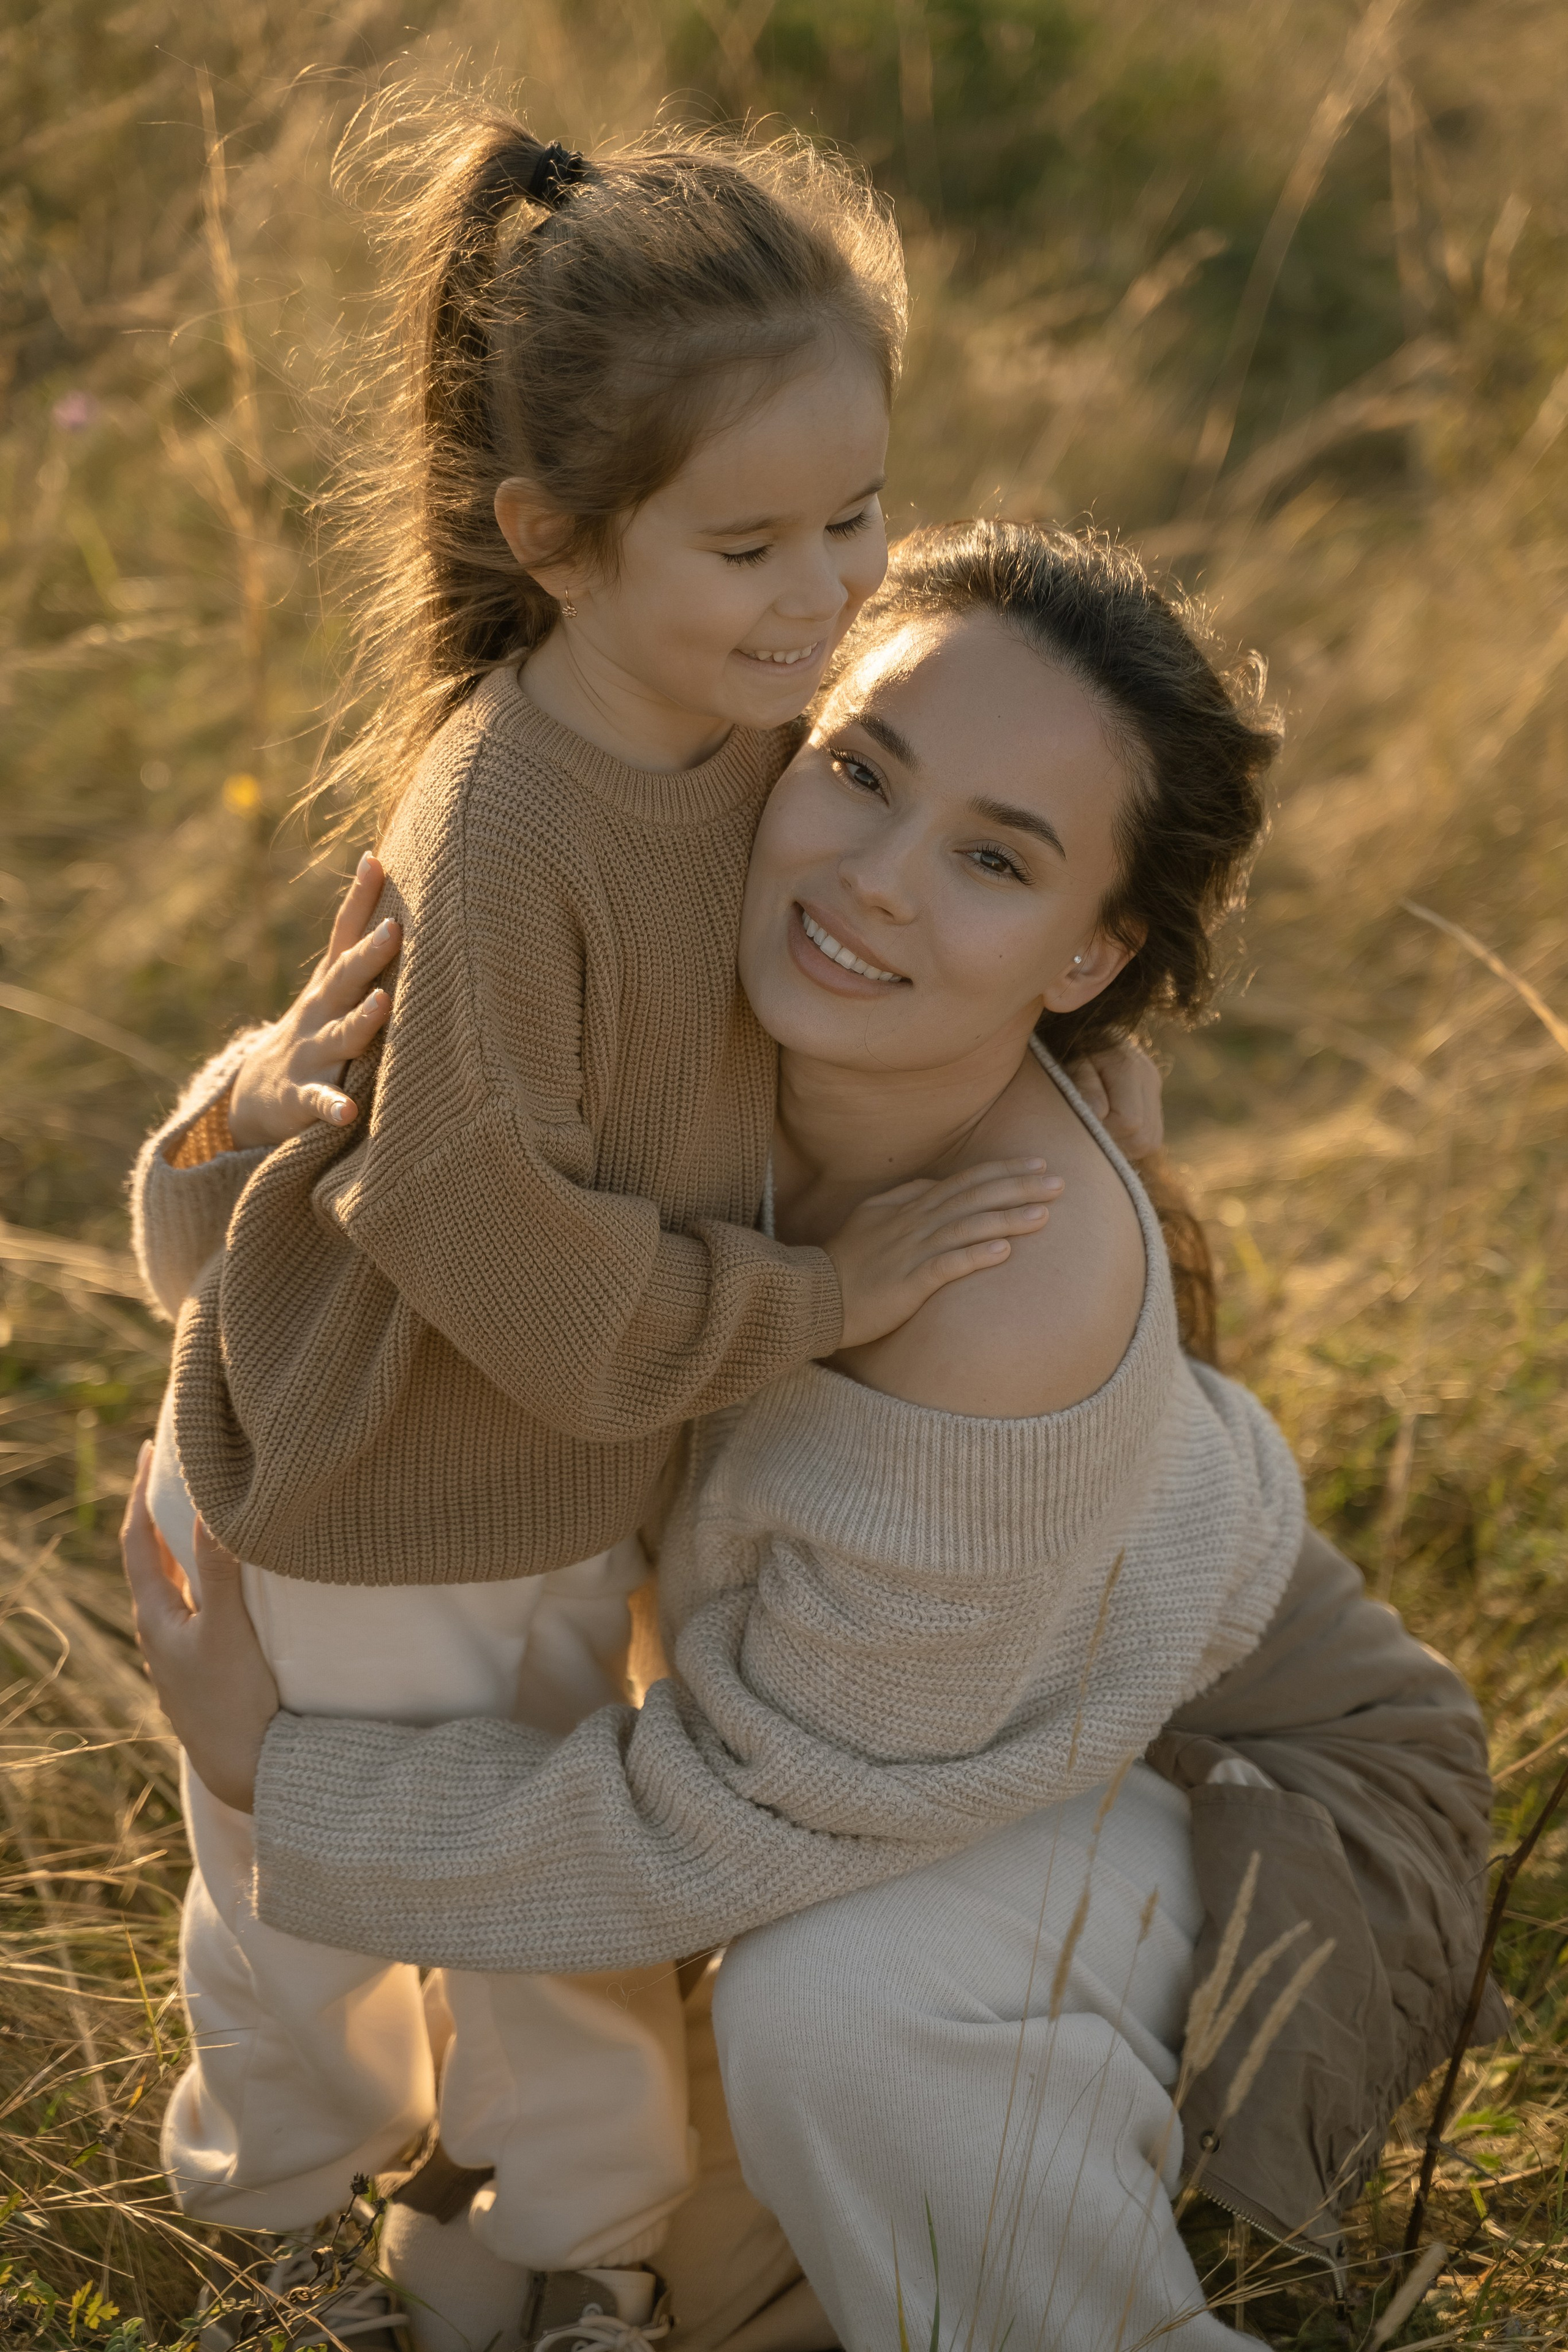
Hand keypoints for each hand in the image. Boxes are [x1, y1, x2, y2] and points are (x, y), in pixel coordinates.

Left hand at [120, 1445, 278, 1812]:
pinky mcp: (206, 1669)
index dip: (141, 1493)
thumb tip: (213, 1509)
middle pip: (152, 1559)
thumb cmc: (235, 1703)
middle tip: (179, 1470)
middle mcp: (161, 1633)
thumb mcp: (229, 1632)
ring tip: (203, 1511)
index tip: (150, 1450)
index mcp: (156, 1618)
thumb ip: (220, 1571)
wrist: (250, 1771)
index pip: (137, 1541)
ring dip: (183, 1545)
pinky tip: (229, 1579)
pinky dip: (203, 1577)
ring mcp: (182, 1654)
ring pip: (176, 1585)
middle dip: (161, 1512)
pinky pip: (197, 1607)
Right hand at [228, 853, 400, 1145]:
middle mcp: (320, 1014)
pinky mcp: (303, 1097)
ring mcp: (311, 1055)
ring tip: (382, 1004)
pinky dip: (333, 1106)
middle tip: (394, 930)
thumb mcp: (331, 988)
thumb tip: (386, 885)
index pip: (343, 936)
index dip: (359, 900)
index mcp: (329, 986)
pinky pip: (320, 1102)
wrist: (257, 1095)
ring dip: (362, 1021)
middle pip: (346, 979)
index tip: (376, 861)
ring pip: (342, 1037)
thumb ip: (357, 946)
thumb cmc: (314, 1030)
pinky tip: (348, 1112)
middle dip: (369, 954)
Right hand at [825, 1159, 1064, 1348]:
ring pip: (967, 1228)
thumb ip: (904, 1195)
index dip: (1003, 1172)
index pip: (964, 1182)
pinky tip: (1003, 1250)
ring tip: (1044, 1215)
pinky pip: (947, 1265)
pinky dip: (975, 1255)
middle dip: (1018, 1189)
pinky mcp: (908, 1282)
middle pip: (974, 1198)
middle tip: (1059, 1183)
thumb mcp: (871, 1216)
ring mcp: (911, 1251)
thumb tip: (935, 1182)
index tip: (1038, 1165)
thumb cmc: (846, 1260)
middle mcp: (914, 1223)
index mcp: (909, 1206)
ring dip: (1007, 1219)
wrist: (814, 1295)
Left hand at [1067, 1040, 1163, 1160]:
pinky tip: (1111, 1130)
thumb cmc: (1068, 1049)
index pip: (1128, 1121)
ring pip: (1150, 1142)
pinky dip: (1131, 1140)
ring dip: (1124, 1145)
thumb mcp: (1069, 1063)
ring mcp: (1155, 1089)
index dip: (1104, 1132)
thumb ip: (1083, 1087)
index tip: (1081, 1126)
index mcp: (1129, 1066)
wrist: (1084, 1032)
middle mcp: (1149, 1078)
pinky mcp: (1154, 1099)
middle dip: (1116, 1143)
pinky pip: (1151, 1137)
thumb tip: (1099, 1114)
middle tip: (1089, 1133)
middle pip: (1144, 1138)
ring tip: (1099, 1131)